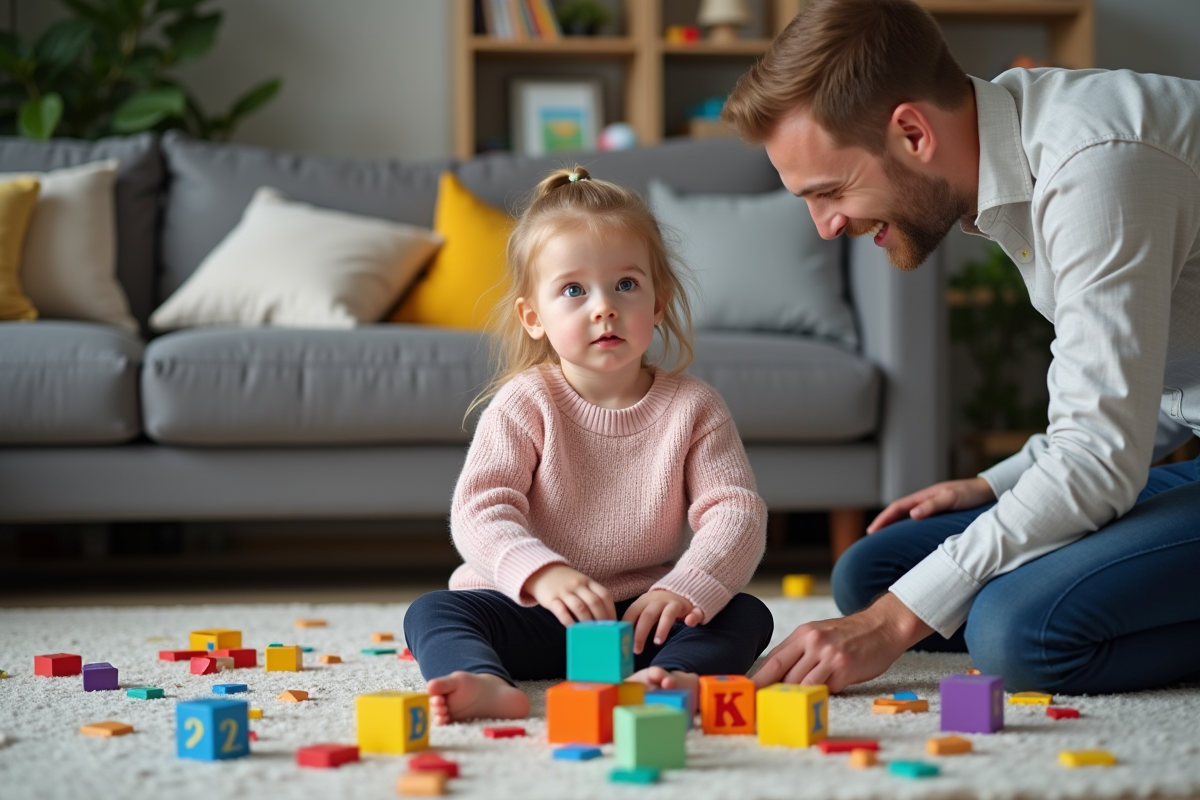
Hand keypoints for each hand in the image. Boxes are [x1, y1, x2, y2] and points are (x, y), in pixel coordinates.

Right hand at [523, 564, 615, 626]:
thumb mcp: (581, 583)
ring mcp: (564, 591)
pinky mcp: (551, 598)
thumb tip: (606, 617)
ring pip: (579, 607)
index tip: (614, 623)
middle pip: (594, 602)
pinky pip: (561, 610)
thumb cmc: (566, 582)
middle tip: (605, 632)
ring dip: (587, 621)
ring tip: (591, 633)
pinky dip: (568, 620)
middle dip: (602, 618)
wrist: (541, 571)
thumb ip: (592, 595)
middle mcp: (578, 585)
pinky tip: (572, 629)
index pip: (604, 595)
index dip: (611, 610)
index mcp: (588, 581)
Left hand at [620, 589, 704, 653]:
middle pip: (648, 615)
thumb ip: (636, 622)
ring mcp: (675, 603)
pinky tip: (690, 623)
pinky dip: (693, 617)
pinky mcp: (690, 607)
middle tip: (636, 650)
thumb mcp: (645, 611)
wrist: (681, 591)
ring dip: (662, 627)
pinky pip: (694, 612)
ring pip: (668, 613)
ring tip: (657, 642)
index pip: (632, 612)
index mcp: (644, 601)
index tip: (621, 642)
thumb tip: (619, 640)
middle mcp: (658, 600)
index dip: (626, 627)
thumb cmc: (658, 607)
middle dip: (641, 633)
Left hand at [750, 593, 931, 692]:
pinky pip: (828, 689)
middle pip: (787, 677)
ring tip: (803, 698)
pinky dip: (827, 692)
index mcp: (803, 634)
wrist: (882, 626)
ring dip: (803, 695)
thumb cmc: (848, 634)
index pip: (774, 660)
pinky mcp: (846, 668)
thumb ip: (798, 652)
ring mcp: (830, 655)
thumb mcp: (818, 633)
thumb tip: (774, 676)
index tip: (747, 692)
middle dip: (779, 694)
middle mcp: (814, 642)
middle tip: (771, 707)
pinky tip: (836, 683)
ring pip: (804, 686)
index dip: (759, 679)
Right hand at [867, 477, 994, 533]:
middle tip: (870, 538)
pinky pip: (917, 522)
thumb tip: (911, 515)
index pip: (896, 507)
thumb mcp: (951, 498)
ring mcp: (930, 507)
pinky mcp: (938, 514)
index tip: (871, 531)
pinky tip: (907, 539)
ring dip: (893, 527)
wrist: (987, 491)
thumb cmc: (970, 494)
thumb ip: (932, 506)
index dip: (883, 519)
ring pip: (906, 517)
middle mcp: (924, 501)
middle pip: (897, 512)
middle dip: (883, 524)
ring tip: (883, 541)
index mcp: (924, 496)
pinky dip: (907, 529)